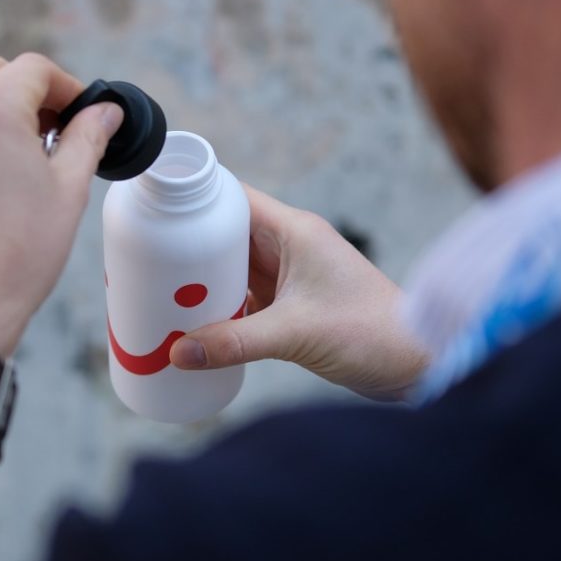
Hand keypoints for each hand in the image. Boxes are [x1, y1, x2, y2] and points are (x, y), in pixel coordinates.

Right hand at [169, 185, 428, 399]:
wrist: (418, 362)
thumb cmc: (373, 333)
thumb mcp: (296, 335)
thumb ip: (234, 342)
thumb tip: (177, 353)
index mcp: (294, 231)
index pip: (232, 198)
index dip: (191, 200)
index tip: (152, 212)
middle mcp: (289, 246)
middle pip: (224, 232)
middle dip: (186, 246)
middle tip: (142, 262)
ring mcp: (290, 275)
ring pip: (231, 266)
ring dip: (201, 278)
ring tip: (157, 291)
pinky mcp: (291, 303)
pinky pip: (243, 295)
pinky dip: (218, 304)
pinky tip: (192, 320)